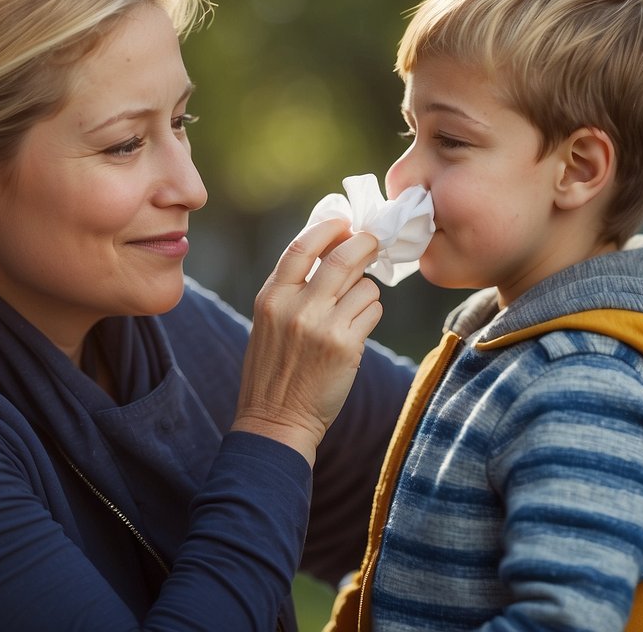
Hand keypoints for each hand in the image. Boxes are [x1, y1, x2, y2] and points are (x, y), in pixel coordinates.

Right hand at [232, 219, 382, 465]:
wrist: (275, 420)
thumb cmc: (274, 369)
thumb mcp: (269, 321)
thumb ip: (293, 288)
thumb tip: (331, 250)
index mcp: (272, 296)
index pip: (302, 246)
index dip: (328, 227)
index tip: (344, 221)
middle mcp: (295, 307)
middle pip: (342, 257)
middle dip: (365, 244)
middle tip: (373, 242)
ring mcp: (322, 326)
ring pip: (365, 286)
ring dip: (368, 290)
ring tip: (355, 307)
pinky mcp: (345, 346)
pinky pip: (372, 312)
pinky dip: (371, 314)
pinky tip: (357, 329)